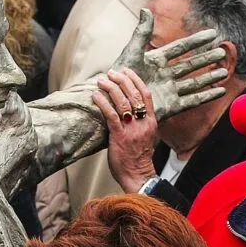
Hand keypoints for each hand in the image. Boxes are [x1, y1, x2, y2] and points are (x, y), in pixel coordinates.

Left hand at [92, 68, 158, 192]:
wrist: (138, 175)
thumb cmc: (138, 157)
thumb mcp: (145, 135)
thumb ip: (138, 122)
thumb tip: (126, 108)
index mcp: (150, 121)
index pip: (146, 95)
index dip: (136, 80)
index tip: (126, 71)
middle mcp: (142, 123)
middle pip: (134, 94)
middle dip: (121, 80)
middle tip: (111, 73)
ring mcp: (132, 129)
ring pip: (122, 101)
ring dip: (111, 88)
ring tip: (101, 81)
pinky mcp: (119, 136)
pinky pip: (111, 115)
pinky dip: (103, 103)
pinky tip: (96, 96)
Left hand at [111, 9, 227, 120]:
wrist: (114, 102)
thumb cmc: (119, 77)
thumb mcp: (132, 52)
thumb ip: (142, 32)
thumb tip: (146, 9)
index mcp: (157, 61)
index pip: (181, 48)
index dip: (196, 41)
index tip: (212, 34)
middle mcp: (165, 75)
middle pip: (191, 65)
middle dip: (207, 59)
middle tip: (223, 52)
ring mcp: (169, 91)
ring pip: (195, 82)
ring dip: (210, 77)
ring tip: (224, 72)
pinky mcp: (171, 106)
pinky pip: (193, 101)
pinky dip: (207, 96)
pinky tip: (220, 91)